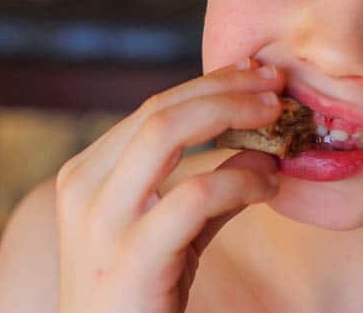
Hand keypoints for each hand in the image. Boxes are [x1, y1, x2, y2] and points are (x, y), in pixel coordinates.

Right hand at [55, 59, 283, 312]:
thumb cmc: (142, 291)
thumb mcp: (176, 228)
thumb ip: (214, 187)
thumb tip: (264, 150)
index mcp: (90, 172)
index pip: (155, 107)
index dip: (210, 83)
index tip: (255, 72)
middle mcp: (85, 188)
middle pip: (159, 108)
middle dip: (224, 87)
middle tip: (275, 81)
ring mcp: (102, 222)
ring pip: (165, 133)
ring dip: (231, 114)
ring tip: (277, 117)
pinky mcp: (131, 259)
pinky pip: (194, 196)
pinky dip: (240, 180)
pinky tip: (269, 185)